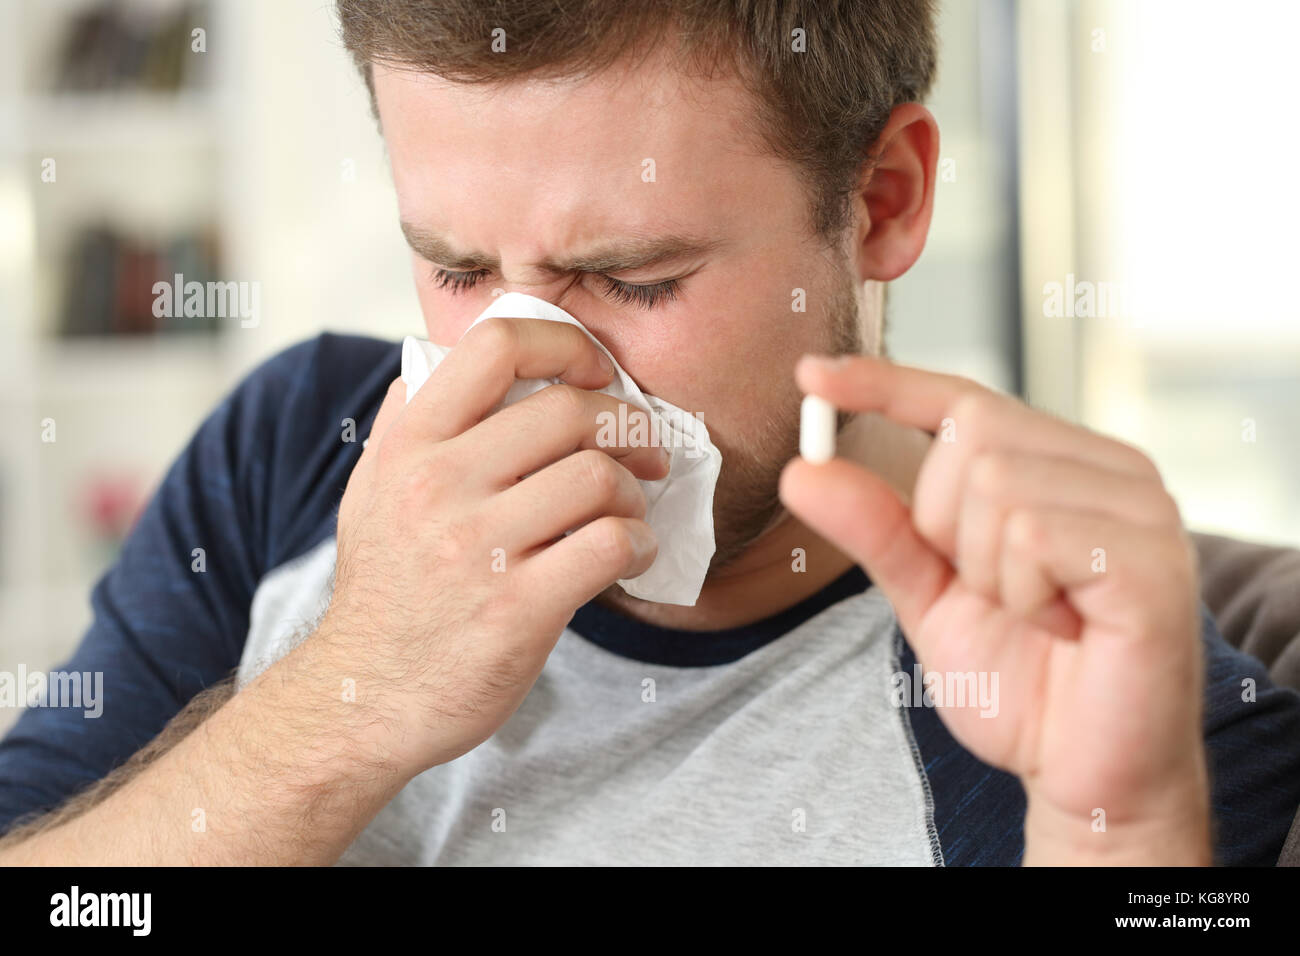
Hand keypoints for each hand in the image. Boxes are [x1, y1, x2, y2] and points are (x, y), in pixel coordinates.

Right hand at [322, 316, 666, 774]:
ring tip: (626, 514)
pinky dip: (639, 544)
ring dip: (633, 494)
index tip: (594, 373)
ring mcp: (478, 549)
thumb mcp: (370, 494)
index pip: (496, 345)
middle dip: (625, 428)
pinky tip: (629, 556)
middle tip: (642, 454)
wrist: (365, 697)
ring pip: (598, 477)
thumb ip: (403, 424)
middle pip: (569, 411)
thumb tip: (434, 358)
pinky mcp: (518, 609)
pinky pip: (611, 544)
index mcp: (409, 445)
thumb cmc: (384, 590)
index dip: (566, 344)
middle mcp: (438, 486)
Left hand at [779, 354, 1209, 864]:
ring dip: (984, 570)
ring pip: (996, 483)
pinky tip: (1061, 628)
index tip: (811, 375)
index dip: (885, 383)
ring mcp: (1139, 508)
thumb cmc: (1021, 681)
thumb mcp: (928, 596)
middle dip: (944, 522)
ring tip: (1033, 615)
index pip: (962, 399)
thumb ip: (877, 529)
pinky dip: (1019, 594)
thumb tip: (803, 468)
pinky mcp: (1152, 558)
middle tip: (990, 590)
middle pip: (970, 432)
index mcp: (1059, 466)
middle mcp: (1108, 469)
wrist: (1083, 774)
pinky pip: (1033, 536)